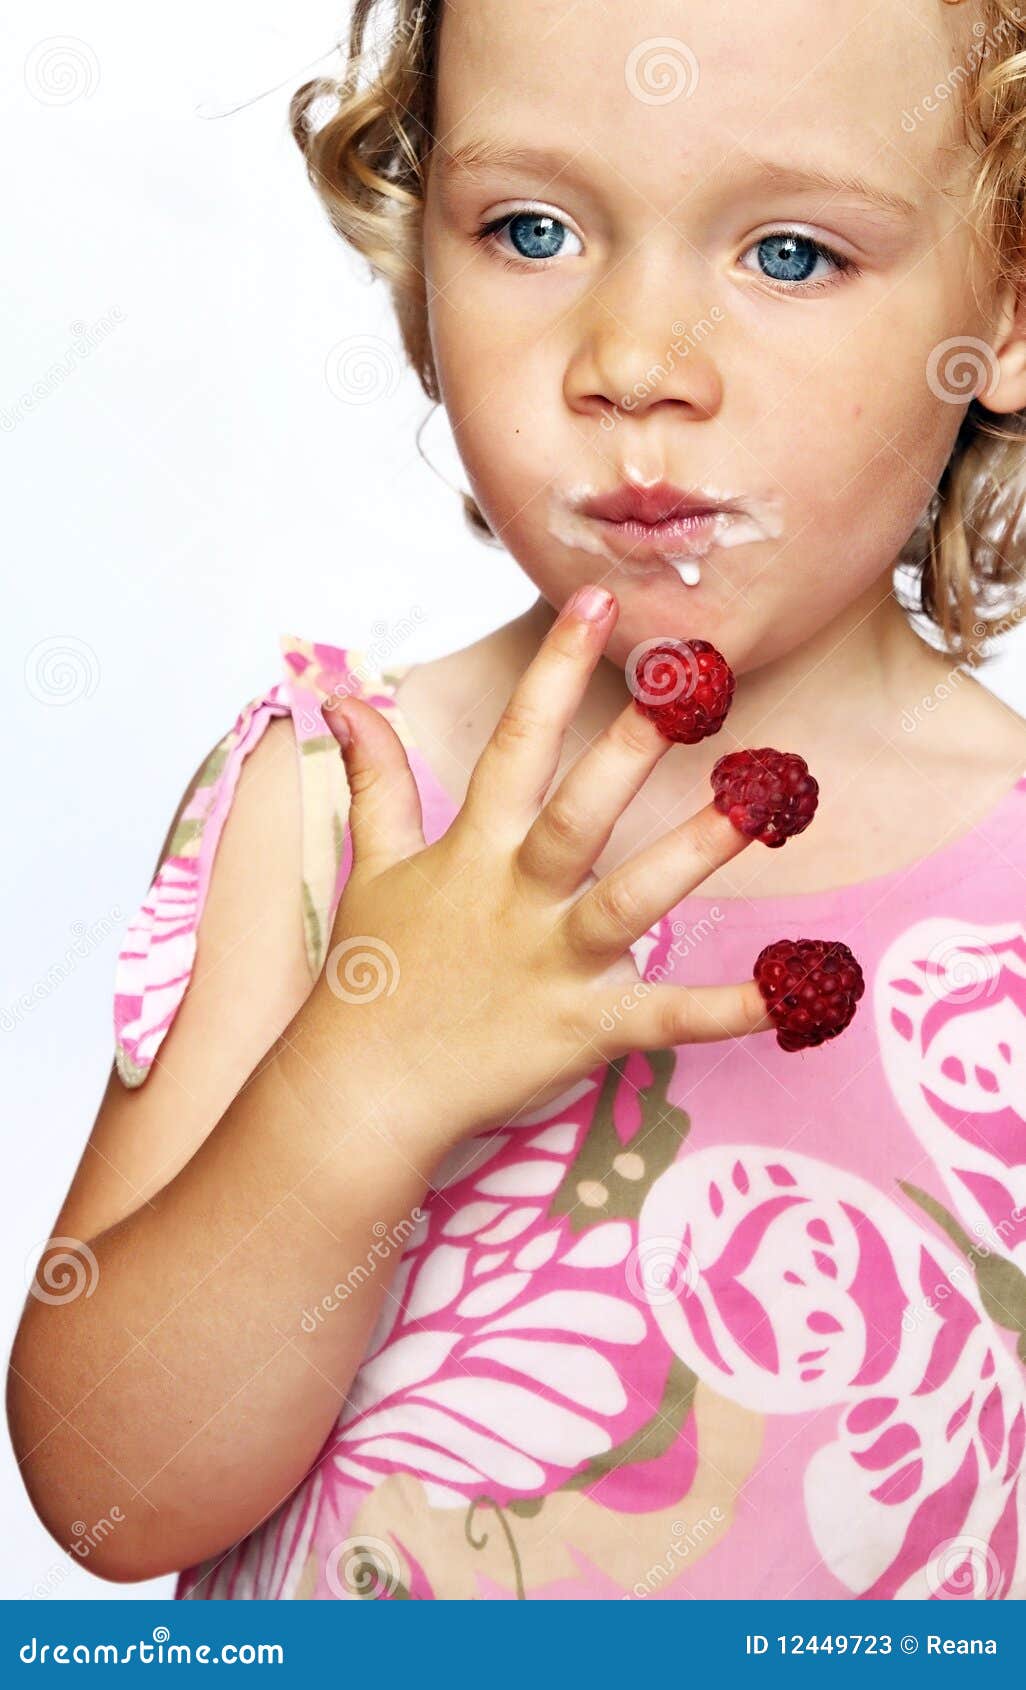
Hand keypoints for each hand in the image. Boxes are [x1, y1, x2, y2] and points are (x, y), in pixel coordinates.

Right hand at [318, 587, 771, 1146]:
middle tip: (690, 684)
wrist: (359, 1092)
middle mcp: (517, 898)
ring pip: (631, 900)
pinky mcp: (584, 1029)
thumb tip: (343, 699)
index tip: (599, 600)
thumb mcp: (375, 866)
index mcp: (474, 851)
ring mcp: (553, 964)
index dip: (554, 670)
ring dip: (693, 854)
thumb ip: (374, 779)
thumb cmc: (374, 976)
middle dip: (630, 747)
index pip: (516, 744)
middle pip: (579, 812)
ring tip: (757, 808)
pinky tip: (797, 990)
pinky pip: (666, 1017)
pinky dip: (731, 1009)